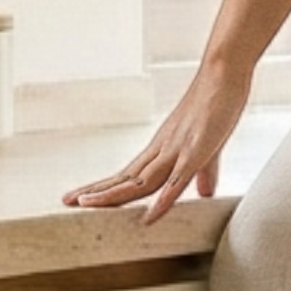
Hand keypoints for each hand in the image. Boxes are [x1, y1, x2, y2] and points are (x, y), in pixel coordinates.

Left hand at [63, 59, 252, 225]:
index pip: (127, 175)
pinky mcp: (196, 151)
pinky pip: (176, 180)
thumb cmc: (217, 105)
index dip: (105, 188)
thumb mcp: (209, 148)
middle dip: (97, 192)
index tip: (81, 198)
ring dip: (114, 194)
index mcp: (162, 151)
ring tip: (88, 206)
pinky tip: (149, 217)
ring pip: (141, 180)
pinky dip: (162, 201)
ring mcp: (177, 151)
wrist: (224, 73)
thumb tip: (205, 193)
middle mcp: (162, 151)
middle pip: (124, 178)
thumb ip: (205, 173)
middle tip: (66, 202)